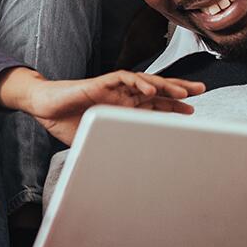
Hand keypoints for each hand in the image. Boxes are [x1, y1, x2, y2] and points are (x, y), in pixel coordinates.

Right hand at [7, 69, 206, 144]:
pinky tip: (150, 89)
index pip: (154, 104)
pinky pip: (123, 79)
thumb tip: (129, 167)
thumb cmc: (67, 122)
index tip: (192, 112)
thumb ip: (114, 145)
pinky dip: (137, 82)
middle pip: (156, 90)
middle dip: (179, 89)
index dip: (173, 106)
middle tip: (201, 90)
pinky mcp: (100, 83)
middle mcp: (122, 95)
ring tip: (183, 90)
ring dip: (164, 85)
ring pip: (144, 82)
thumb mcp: (97, 138)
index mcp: (123, 107)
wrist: (44, 108)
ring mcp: (112, 88)